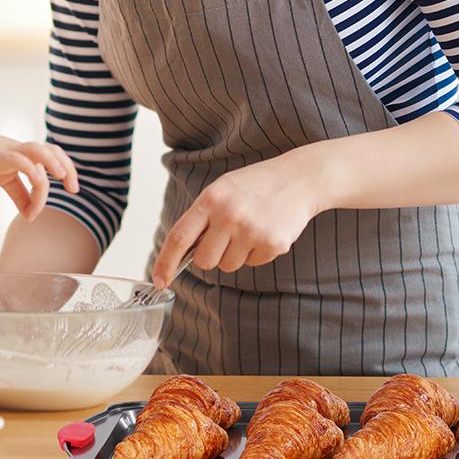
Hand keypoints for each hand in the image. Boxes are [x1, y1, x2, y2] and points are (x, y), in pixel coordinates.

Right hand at [0, 136, 78, 220]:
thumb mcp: (5, 180)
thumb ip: (20, 195)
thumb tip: (30, 216)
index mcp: (28, 156)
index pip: (55, 157)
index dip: (68, 171)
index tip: (73, 189)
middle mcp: (24, 151)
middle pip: (54, 150)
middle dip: (68, 167)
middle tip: (73, 189)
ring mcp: (12, 151)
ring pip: (39, 151)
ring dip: (53, 163)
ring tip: (60, 177)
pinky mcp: (0, 155)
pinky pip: (20, 160)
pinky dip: (31, 170)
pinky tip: (35, 181)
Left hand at [150, 150, 323, 287]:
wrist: (299, 178)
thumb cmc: (255, 185)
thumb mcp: (221, 190)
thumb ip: (202, 218)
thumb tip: (182, 255)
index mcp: (210, 199)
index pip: (179, 237)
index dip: (166, 262)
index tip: (159, 280)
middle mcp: (229, 215)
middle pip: (205, 261)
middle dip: (211, 256)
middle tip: (226, 237)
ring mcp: (252, 231)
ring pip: (229, 266)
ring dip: (235, 254)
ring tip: (249, 228)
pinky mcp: (273, 244)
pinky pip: (253, 264)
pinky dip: (256, 253)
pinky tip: (265, 231)